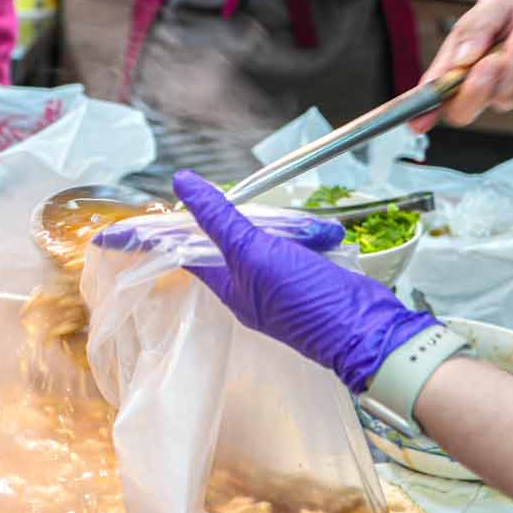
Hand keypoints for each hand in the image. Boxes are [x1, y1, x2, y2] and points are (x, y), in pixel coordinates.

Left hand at [170, 173, 434, 392]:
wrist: (366, 328)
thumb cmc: (305, 301)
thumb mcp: (254, 253)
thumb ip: (219, 218)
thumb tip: (183, 184)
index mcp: (229, 286)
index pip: (188, 250)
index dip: (173, 228)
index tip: (146, 214)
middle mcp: (252, 285)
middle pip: (236, 237)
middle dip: (257, 220)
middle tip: (272, 217)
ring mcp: (284, 280)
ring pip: (274, 235)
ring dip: (295, 227)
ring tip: (313, 235)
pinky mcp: (312, 273)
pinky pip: (305, 243)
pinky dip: (316, 236)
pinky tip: (329, 238)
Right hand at [412, 0, 512, 129]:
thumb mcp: (500, 2)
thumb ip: (473, 25)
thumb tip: (460, 59)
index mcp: (466, 63)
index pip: (438, 92)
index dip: (424, 109)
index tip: (414, 122)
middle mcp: (488, 83)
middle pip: (464, 109)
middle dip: (475, 87)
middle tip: (490, 62)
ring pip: (506, 85)